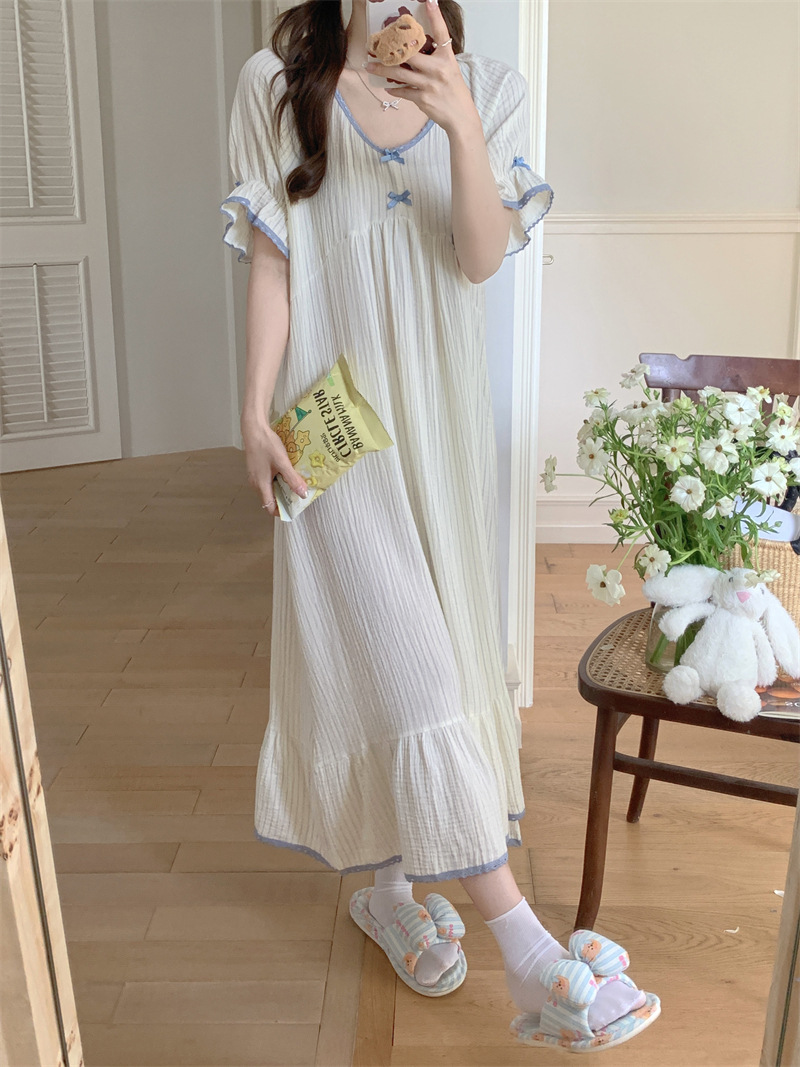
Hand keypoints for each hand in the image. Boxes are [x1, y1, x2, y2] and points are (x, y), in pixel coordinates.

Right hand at [241, 421, 307, 517]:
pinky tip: (285, 473)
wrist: (254, 429)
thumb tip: (303, 494)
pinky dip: (277, 481)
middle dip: (284, 499)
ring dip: (281, 489)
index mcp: (261, 485)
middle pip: (270, 499)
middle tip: (298, 495)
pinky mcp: (256, 469)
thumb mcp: (283, 463)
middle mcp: (255, 483)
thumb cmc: (267, 445)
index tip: (293, 508)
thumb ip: (293, 479)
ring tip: (294, 484)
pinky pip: (267, 480)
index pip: (270, 507)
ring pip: (269, 489)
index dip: (281, 511)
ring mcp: (254, 476)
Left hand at [364, 0, 478, 135]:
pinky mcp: (423, 99)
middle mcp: (438, 69)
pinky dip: (394, 89)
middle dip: (391, 49)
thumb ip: (435, 60)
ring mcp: (429, 84)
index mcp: (447, 58)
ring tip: (370, 65)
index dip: (435, 16)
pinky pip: (403, 91)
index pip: (441, 33)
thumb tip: (414, 52)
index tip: (429, 1)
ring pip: (401, 73)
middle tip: (376, 44)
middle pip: (410, 54)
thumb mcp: (450, 70)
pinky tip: (387, 86)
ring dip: (382, 69)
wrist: (461, 117)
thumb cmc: (454, 92)